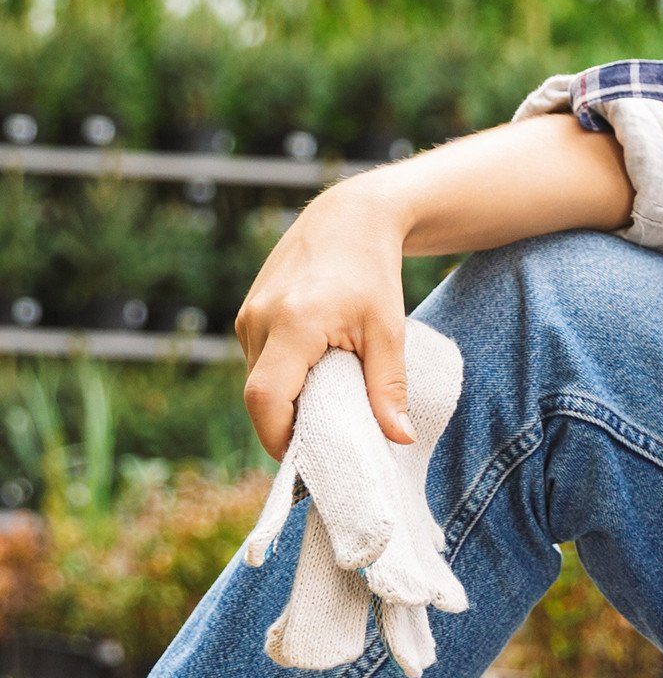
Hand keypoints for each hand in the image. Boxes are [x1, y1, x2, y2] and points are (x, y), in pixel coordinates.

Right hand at [234, 176, 416, 459]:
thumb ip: (389, 386)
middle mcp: (259, 320)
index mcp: (293, 323)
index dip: (279, 437)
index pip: (266, 399)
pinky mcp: (248, 315)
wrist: (347, 218)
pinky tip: (316, 377)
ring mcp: (248, 316)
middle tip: (328, 442)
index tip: (308, 459)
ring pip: (258, 380)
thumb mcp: (389, 330)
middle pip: (260, 396)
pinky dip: (283, 379)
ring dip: (287, 400)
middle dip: (288, 425)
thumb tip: (399, 439)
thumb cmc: (373, 271)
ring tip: (330, 404)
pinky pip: (259, 362)